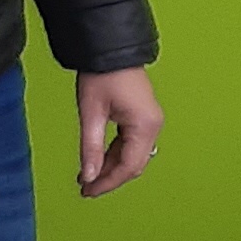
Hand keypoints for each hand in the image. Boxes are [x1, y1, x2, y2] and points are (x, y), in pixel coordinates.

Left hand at [73, 67, 164, 197]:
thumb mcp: (91, 114)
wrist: (110, 49)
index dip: (107, 183)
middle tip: (87, 188)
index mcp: (144, 126)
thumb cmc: (103, 74)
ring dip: (112, 167)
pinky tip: (100, 159)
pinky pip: (132, 144)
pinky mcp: (144, 117)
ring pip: (133, 156)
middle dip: (110, 178)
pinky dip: (116, 154)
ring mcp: (150, 121)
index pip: (127, 167)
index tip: (88, 191)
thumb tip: (89, 175)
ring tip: (89, 175)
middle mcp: (153, 126)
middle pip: (133, 165)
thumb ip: (91, 148)